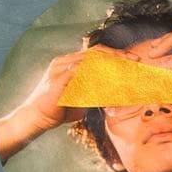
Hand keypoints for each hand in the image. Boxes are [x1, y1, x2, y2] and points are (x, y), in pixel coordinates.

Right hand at [0, 44, 141, 162]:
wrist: (36, 119)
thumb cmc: (58, 110)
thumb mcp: (81, 100)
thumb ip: (95, 94)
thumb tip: (114, 97)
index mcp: (70, 63)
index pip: (96, 53)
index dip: (115, 54)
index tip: (133, 60)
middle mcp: (65, 61)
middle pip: (96, 53)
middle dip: (117, 55)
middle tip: (135, 60)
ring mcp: (60, 69)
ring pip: (90, 61)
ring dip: (110, 65)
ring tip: (127, 70)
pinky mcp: (58, 80)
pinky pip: (81, 74)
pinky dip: (96, 77)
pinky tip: (110, 82)